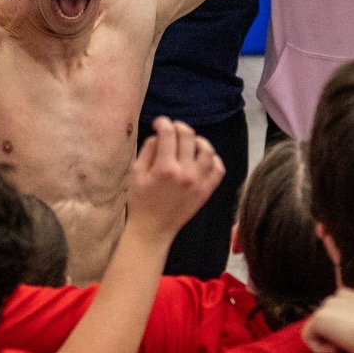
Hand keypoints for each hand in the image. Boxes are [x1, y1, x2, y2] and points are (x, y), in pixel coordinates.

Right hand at [125, 117, 223, 238]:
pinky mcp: (206, 192)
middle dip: (178, 126)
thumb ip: (147, 150)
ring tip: (189, 141)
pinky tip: (203, 157)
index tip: (158, 123)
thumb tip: (159, 135)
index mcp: (165, 167)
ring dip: (198, 140)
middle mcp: (185, 173)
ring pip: (207, 150)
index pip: (168, 133)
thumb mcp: (135, 173)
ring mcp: (198, 182)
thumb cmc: (140, 202)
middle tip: (171, 129)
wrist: (152, 230)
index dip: (162, 122)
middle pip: (188, 136)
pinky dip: (214, 159)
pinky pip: (218, 170)